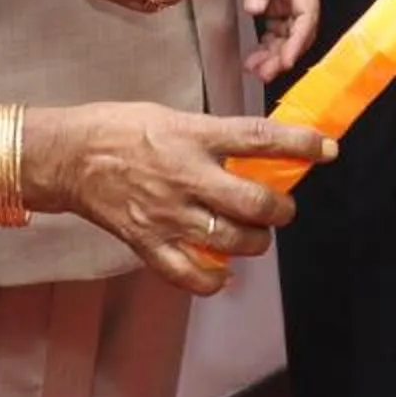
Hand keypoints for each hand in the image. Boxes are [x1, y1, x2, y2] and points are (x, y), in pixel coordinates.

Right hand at [26, 103, 330, 294]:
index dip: (301, 144)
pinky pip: (194, 277)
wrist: (68, 157)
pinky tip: (221, 269)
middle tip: (280, 207)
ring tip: (252, 233)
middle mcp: (187, 177)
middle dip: (281, 209)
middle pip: (255, 203)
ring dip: (255, 242)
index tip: (327, 149)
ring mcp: (168, 216)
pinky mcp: (149, 244)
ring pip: (234, 242)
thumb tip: (258, 150)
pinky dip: (216, 280)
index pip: (260, 138)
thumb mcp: (175, 116)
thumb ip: (214, 136)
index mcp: (194, 137)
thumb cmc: (120, 129)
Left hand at [233, 0, 320, 82]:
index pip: (307, 15)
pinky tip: (255, 57)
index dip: (298, 40)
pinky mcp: (274, 0)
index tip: (286, 60)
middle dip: (284, 54)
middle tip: (264, 72)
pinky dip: (266, 44)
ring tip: (256, 69)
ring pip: (286, 34)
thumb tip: (255, 10)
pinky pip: (275, 29)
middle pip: (299, 30)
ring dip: (274, 53)